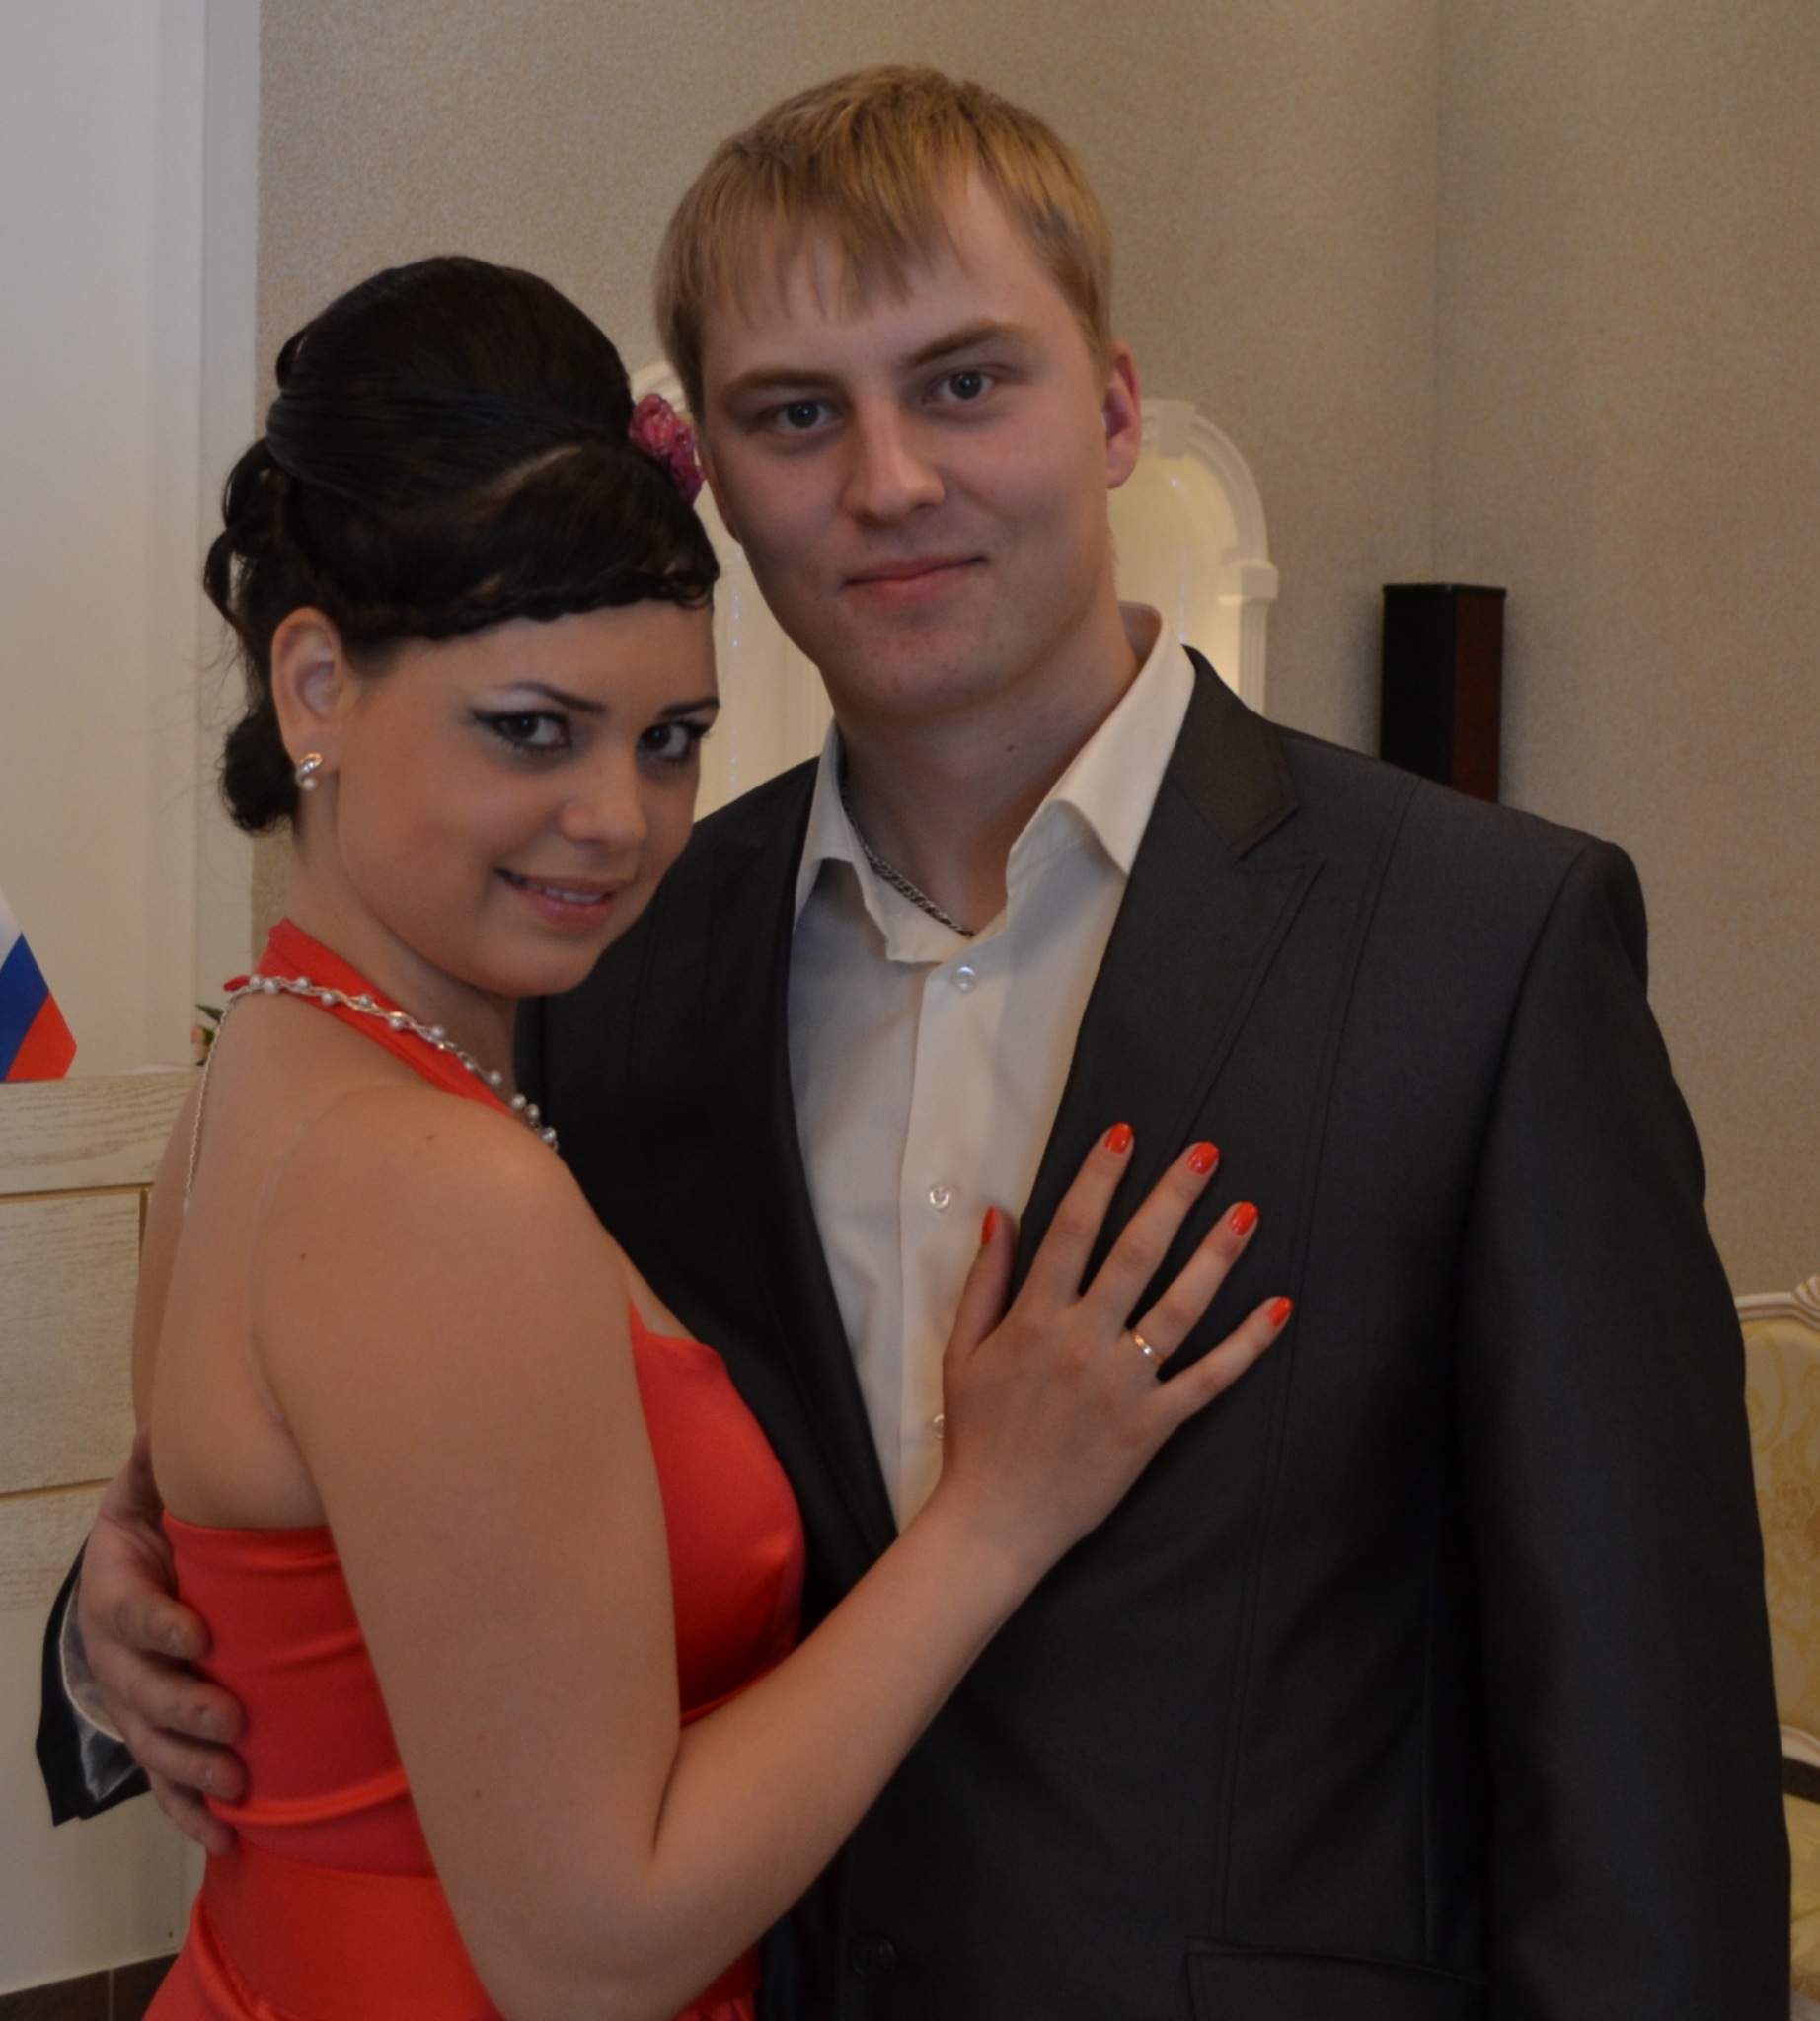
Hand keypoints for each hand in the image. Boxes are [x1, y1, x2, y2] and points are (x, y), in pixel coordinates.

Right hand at [76, 1431, 245, 1852]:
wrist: (130, 1581)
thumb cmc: (154, 1534)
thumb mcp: (146, 1495)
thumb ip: (155, 1469)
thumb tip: (163, 1426)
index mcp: (114, 1594)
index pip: (130, 1616)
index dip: (161, 1627)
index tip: (200, 1637)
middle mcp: (118, 1660)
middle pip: (143, 1694)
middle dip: (186, 1710)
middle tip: (233, 1721)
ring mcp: (135, 1704)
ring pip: (153, 1747)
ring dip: (192, 1770)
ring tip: (236, 1783)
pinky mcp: (156, 1737)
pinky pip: (165, 1784)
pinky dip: (191, 1814)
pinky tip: (226, 1837)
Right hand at [932, 1129, 1286, 1573]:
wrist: (994, 1521)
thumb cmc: (977, 1434)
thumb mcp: (963, 1350)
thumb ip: (986, 1280)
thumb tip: (1001, 1214)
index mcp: (1034, 1318)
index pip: (1071, 1230)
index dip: (1099, 1177)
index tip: (1125, 1134)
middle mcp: (1082, 1341)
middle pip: (1136, 1254)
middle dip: (1172, 1197)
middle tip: (1207, 1153)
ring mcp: (1121, 1384)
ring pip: (1180, 1307)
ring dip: (1217, 1257)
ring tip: (1247, 1212)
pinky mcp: (1151, 1426)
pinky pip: (1208, 1379)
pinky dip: (1247, 1346)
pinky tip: (1279, 1309)